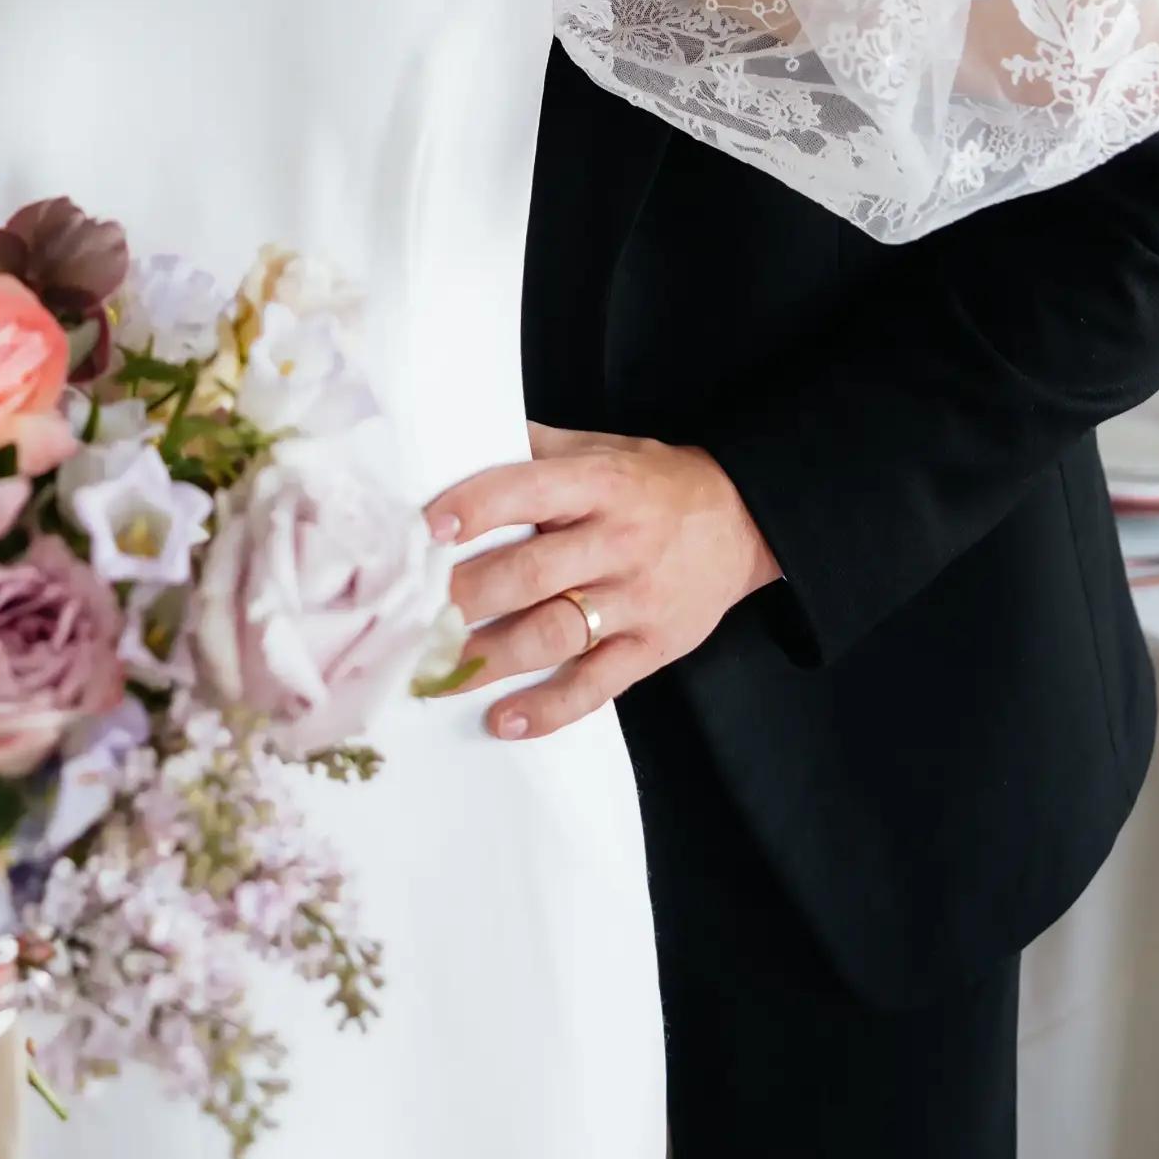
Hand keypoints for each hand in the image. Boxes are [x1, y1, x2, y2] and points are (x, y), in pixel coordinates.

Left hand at [425, 426, 783, 740]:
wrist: (745, 521)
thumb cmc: (655, 482)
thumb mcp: (603, 448)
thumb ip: (537, 450)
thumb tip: (459, 439)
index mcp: (599, 485)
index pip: (527, 493)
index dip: (475, 510)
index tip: (427, 529)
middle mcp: (617, 542)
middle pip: (531, 573)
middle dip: (466, 596)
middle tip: (413, 613)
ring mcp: (636, 600)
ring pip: (555, 634)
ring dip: (492, 656)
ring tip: (438, 670)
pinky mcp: (653, 648)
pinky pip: (596, 685)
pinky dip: (548, 708)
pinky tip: (504, 719)